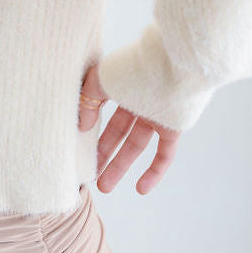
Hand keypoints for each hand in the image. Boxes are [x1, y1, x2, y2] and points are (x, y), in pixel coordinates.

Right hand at [78, 62, 181, 195]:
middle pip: (118, 131)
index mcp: (122, 84)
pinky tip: (141, 189)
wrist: (174, 63)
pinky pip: (164, 155)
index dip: (90, 123)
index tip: (77, 139)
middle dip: (103, 151)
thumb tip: (83, 126)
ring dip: (120, 166)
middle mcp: (139, 100)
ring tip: (104, 186)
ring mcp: (157, 115)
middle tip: (89, 171)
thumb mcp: (101, 79)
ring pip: (136, 145)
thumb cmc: (135, 65)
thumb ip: (88, 100)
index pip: (102, 106)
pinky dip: (154, 172)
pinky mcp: (174, 128)